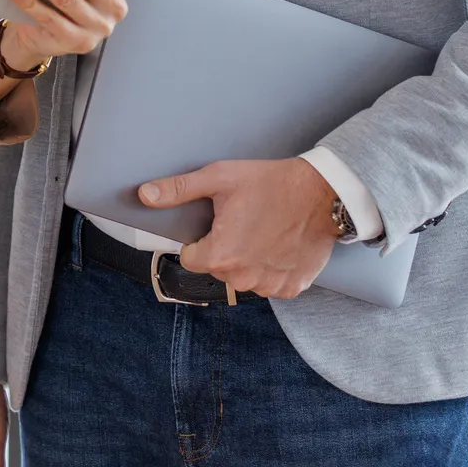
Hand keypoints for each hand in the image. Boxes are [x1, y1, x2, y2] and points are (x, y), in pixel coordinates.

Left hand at [141, 157, 339, 298]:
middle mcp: (244, 278)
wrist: (323, 193)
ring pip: (243, 278)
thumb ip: (178, 190)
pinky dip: (270, 269)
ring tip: (262, 231)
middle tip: (243, 222)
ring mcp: (270, 286)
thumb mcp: (219, 178)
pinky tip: (278, 245)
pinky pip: (269, 283)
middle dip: (224, 248)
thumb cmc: (271, 183)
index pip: (191, 258)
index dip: (199, 239)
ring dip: (247, 261)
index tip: (216, 224)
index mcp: (222, 255)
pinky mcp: (292, 288)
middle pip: (217, 268)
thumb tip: (144, 195)